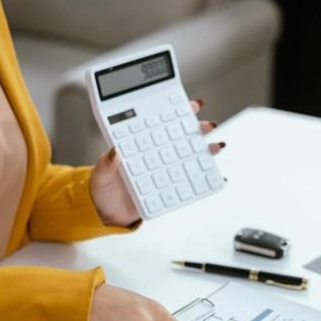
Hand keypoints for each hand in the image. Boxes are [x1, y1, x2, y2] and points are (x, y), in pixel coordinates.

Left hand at [90, 99, 226, 226]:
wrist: (109, 214)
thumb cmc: (103, 190)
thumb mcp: (101, 175)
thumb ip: (107, 164)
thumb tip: (114, 152)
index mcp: (141, 144)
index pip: (161, 122)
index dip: (177, 111)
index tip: (191, 105)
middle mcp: (157, 154)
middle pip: (182, 136)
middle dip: (198, 127)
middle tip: (207, 124)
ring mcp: (166, 171)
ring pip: (191, 156)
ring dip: (207, 149)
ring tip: (216, 146)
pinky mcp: (171, 188)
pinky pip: (191, 182)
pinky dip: (207, 178)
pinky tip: (219, 176)